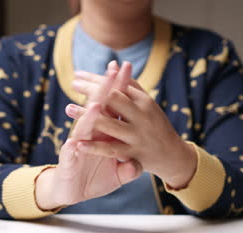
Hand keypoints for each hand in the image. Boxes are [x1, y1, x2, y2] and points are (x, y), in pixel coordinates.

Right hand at [35, 69, 142, 210]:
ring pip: (83, 127)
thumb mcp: (117, 174)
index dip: (119, 89)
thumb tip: (138, 165)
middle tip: (112, 69)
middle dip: (103, 90)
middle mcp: (90, 134)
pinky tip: (76, 142)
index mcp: (104, 133)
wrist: (72, 192)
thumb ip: (128, 168)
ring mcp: (78, 145)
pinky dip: (74, 147)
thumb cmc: (95, 178)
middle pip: (97, 108)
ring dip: (88, 115)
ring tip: (97, 104)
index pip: (112, 106)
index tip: (126, 69)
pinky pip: (72, 153)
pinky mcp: (68, 161)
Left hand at [69, 62, 196, 188]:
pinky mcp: (134, 154)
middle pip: (113, 98)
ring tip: (68, 109)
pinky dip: (94, 147)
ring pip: (109, 123)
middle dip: (92, 90)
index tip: (79, 74)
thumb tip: (114, 65)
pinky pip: (111, 150)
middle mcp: (142, 115)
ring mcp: (137, 135)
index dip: (98, 78)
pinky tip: (78, 143)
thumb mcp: (147, 105)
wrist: (174, 156)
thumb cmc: (156, 126)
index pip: (118, 84)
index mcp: (144, 101)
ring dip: (87, 115)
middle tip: (74, 84)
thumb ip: (131, 87)